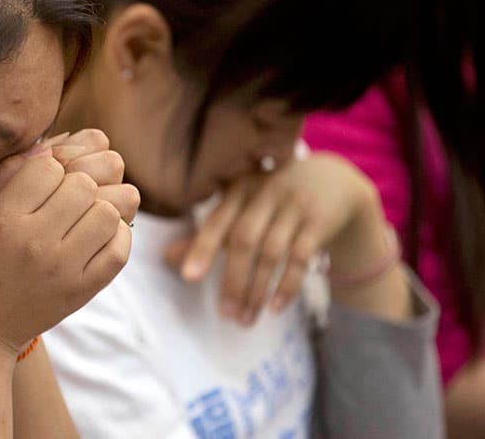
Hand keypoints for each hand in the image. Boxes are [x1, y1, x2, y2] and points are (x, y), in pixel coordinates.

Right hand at [0, 130, 134, 356]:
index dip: (48, 169)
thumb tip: (47, 149)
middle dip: (76, 184)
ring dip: (97, 208)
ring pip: (108, 212)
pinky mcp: (82, 291)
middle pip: (83, 185)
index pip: (49, 167)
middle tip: (62, 200)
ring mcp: (63, 269)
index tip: (40, 184)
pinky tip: (96, 235)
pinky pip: (120, 249)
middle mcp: (35, 242)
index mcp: (3, 219)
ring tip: (80, 217)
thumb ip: (5, 177)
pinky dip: (115, 234)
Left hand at [165, 152, 382, 324]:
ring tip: (245, 320)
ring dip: (257, 291)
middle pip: (245, 240)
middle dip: (233, 281)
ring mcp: (295, 206)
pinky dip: (287, 285)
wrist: (333, 180)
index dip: (201, 248)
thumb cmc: (272, 199)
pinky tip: (274, 308)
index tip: (188, 277)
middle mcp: (266, 192)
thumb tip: (167, 257)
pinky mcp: (319, 222)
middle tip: (224, 314)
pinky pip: (301, 259)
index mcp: (240, 188)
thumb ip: (208, 233)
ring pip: (272, 254)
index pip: (217, 221)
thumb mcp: (241, 207)